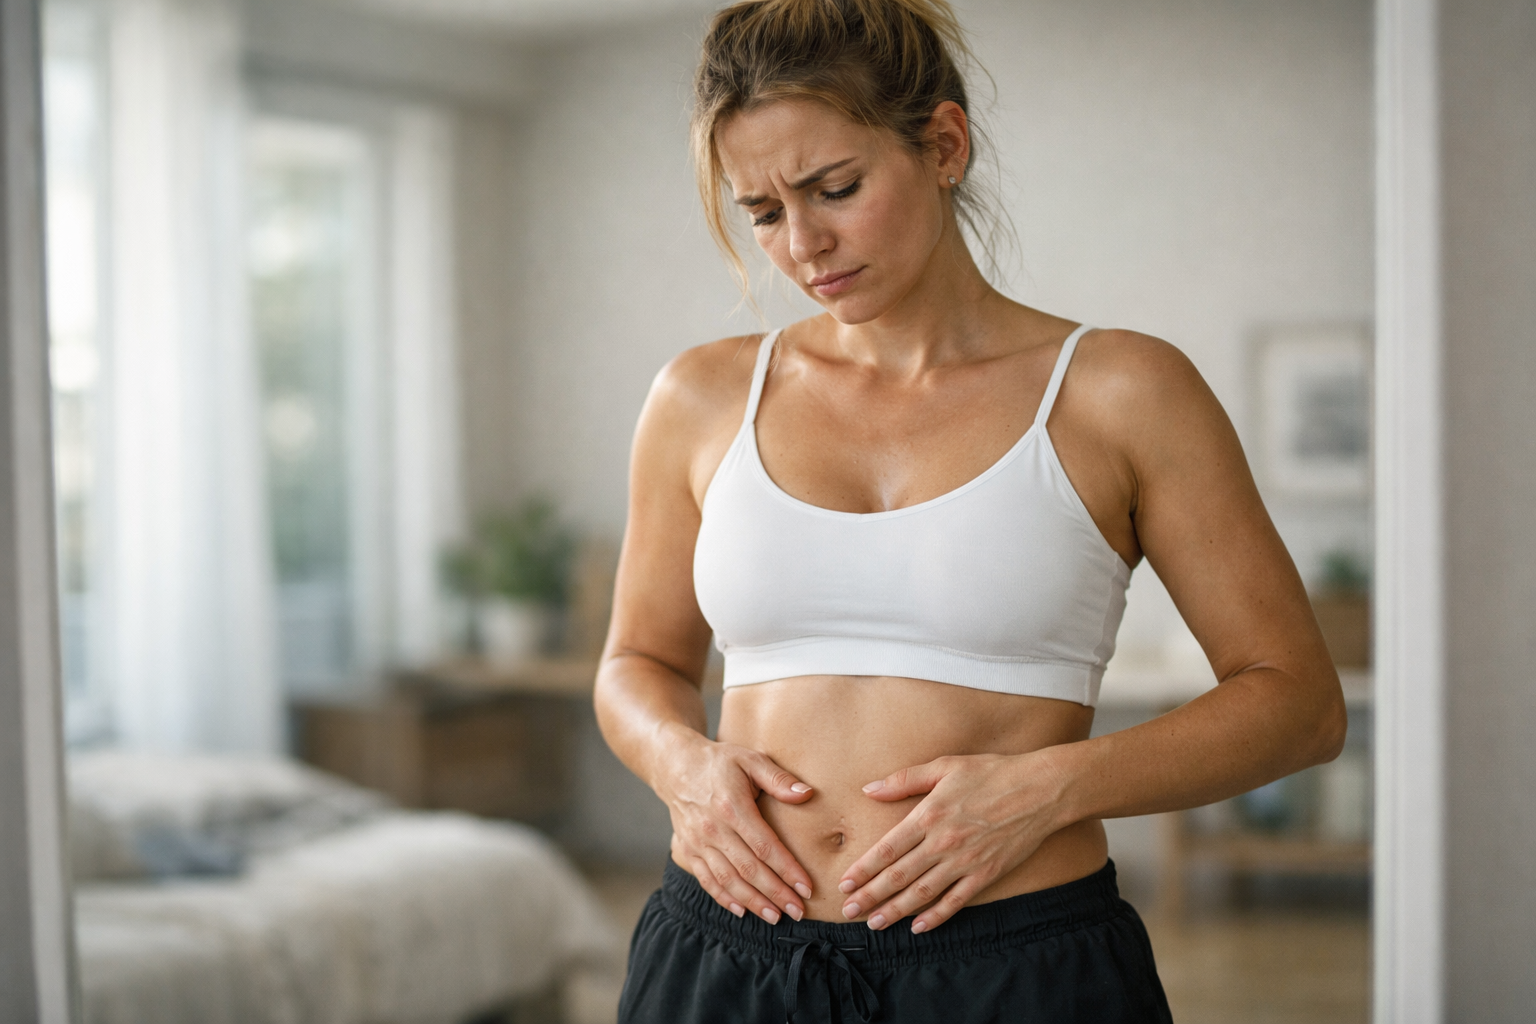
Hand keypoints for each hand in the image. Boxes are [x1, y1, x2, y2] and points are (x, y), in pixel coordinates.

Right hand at [654, 726, 815, 923]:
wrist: (674, 765)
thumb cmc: (719, 762)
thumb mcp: (750, 759)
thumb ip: (778, 778)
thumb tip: (807, 794)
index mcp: (732, 807)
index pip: (765, 846)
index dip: (787, 870)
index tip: (807, 887)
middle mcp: (713, 829)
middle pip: (749, 870)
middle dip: (776, 894)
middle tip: (799, 911)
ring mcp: (698, 843)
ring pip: (728, 880)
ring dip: (753, 901)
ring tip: (775, 916)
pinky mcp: (688, 851)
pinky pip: (707, 880)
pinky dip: (724, 898)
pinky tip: (742, 910)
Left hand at [836, 751, 1067, 933]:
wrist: (1041, 789)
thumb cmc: (992, 772)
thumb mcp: (945, 766)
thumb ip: (904, 780)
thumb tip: (869, 789)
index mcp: (929, 815)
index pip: (887, 850)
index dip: (863, 870)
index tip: (844, 885)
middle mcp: (943, 842)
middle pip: (898, 876)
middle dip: (870, 897)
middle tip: (849, 912)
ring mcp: (966, 862)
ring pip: (922, 893)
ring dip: (895, 911)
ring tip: (874, 924)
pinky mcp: (987, 874)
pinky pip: (956, 901)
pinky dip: (936, 916)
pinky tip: (918, 927)